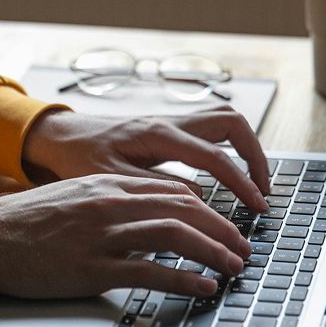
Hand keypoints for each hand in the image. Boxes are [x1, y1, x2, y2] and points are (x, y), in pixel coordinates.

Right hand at [0, 174, 252, 297]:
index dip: (209, 209)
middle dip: (222, 229)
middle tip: (243, 247)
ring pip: (175, 235)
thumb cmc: (28, 223)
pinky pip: (150, 271)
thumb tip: (149, 215)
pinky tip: (202, 286)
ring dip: (213, 251)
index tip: (227, 224)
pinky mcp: (92, 268)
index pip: (174, 190)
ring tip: (234, 266)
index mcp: (108, 184)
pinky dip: (183, 278)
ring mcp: (103, 235)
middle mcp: (111, 203)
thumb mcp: (75, 197)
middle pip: (184, 209)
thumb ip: (113, 201)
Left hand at [22, 107, 269, 211]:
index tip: (257, 206)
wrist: (63, 137)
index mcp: (158, 134)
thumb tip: (199, 199)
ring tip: (253, 182)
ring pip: (225, 120)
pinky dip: (229, 148)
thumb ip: (155, 190)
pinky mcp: (172, 128)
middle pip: (232, 123)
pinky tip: (229, 174)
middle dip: (256, 156)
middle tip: (262, 191)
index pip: (214, 156)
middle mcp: (171, 121)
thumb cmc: (80, 158)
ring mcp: (173, 121)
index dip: (241, 182)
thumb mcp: (112, 180)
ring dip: (246, 148)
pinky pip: (212, 129)